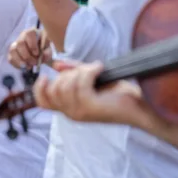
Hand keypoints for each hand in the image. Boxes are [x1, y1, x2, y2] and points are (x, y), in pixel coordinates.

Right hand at [9, 27, 52, 67]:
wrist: (40, 55)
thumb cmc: (44, 50)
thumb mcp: (48, 50)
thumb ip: (48, 52)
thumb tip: (43, 55)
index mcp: (33, 32)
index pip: (29, 33)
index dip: (32, 44)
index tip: (37, 53)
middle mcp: (22, 36)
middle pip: (20, 43)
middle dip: (27, 55)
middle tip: (34, 63)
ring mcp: (16, 44)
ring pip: (13, 50)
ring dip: (21, 60)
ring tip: (29, 66)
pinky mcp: (12, 53)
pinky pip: (10, 58)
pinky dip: (17, 64)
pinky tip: (25, 67)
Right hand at [33, 60, 150, 125]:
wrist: (138, 105)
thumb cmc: (116, 93)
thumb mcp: (89, 79)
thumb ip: (72, 72)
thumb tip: (56, 64)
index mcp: (69, 108)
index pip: (43, 102)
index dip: (39, 87)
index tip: (46, 75)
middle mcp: (72, 113)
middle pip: (54, 89)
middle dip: (68, 73)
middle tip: (86, 70)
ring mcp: (80, 111)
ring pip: (66, 84)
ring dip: (80, 71)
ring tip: (95, 70)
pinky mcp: (90, 106)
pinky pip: (80, 83)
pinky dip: (90, 71)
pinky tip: (99, 69)